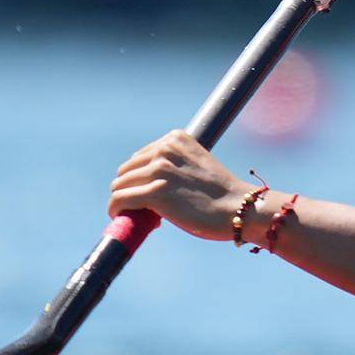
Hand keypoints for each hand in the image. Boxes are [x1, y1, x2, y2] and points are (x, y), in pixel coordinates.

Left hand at [111, 131, 257, 240]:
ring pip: (120, 185)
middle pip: (127, 170)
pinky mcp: (155, 192)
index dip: (141, 178)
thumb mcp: (196, 165)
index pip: (140, 157)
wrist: (239, 209)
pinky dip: (115, 209)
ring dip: (122, 201)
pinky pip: (120, 200)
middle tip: (144, 207)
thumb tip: (146, 184)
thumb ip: (174, 165)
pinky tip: (118, 216)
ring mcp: (159, 170)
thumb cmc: (221, 194)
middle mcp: (165, 149)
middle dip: (131, 188)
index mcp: (175, 138)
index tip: (151, 194)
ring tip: (135, 214)